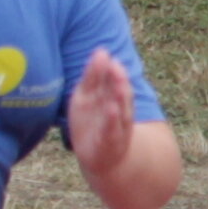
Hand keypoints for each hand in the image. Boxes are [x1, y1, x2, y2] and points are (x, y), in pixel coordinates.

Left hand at [65, 48, 139, 173]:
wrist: (100, 158)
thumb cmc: (92, 123)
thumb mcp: (87, 97)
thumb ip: (93, 76)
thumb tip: (102, 50)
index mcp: (109, 97)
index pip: (110, 80)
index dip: (108, 69)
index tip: (104, 54)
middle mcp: (117, 109)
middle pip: (119, 93)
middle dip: (118, 80)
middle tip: (115, 65)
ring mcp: (116, 126)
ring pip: (121, 110)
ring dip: (121, 98)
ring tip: (119, 85)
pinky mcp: (111, 142)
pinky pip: (112, 130)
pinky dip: (113, 120)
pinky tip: (112, 110)